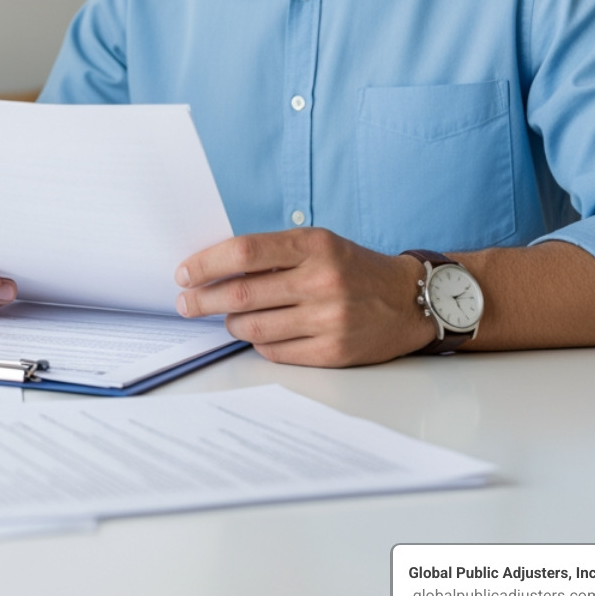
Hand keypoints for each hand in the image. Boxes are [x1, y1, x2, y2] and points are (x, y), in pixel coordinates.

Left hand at [176, 228, 434, 365]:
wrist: (410, 301)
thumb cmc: (353, 269)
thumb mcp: (319, 244)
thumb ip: (273, 253)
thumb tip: (213, 269)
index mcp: (314, 245)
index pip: (244, 252)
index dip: (206, 263)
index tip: (183, 273)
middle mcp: (321, 280)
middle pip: (241, 293)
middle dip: (203, 300)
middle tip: (186, 304)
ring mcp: (329, 318)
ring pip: (253, 326)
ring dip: (230, 324)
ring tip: (228, 318)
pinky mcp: (333, 351)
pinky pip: (275, 351)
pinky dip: (258, 342)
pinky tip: (259, 333)